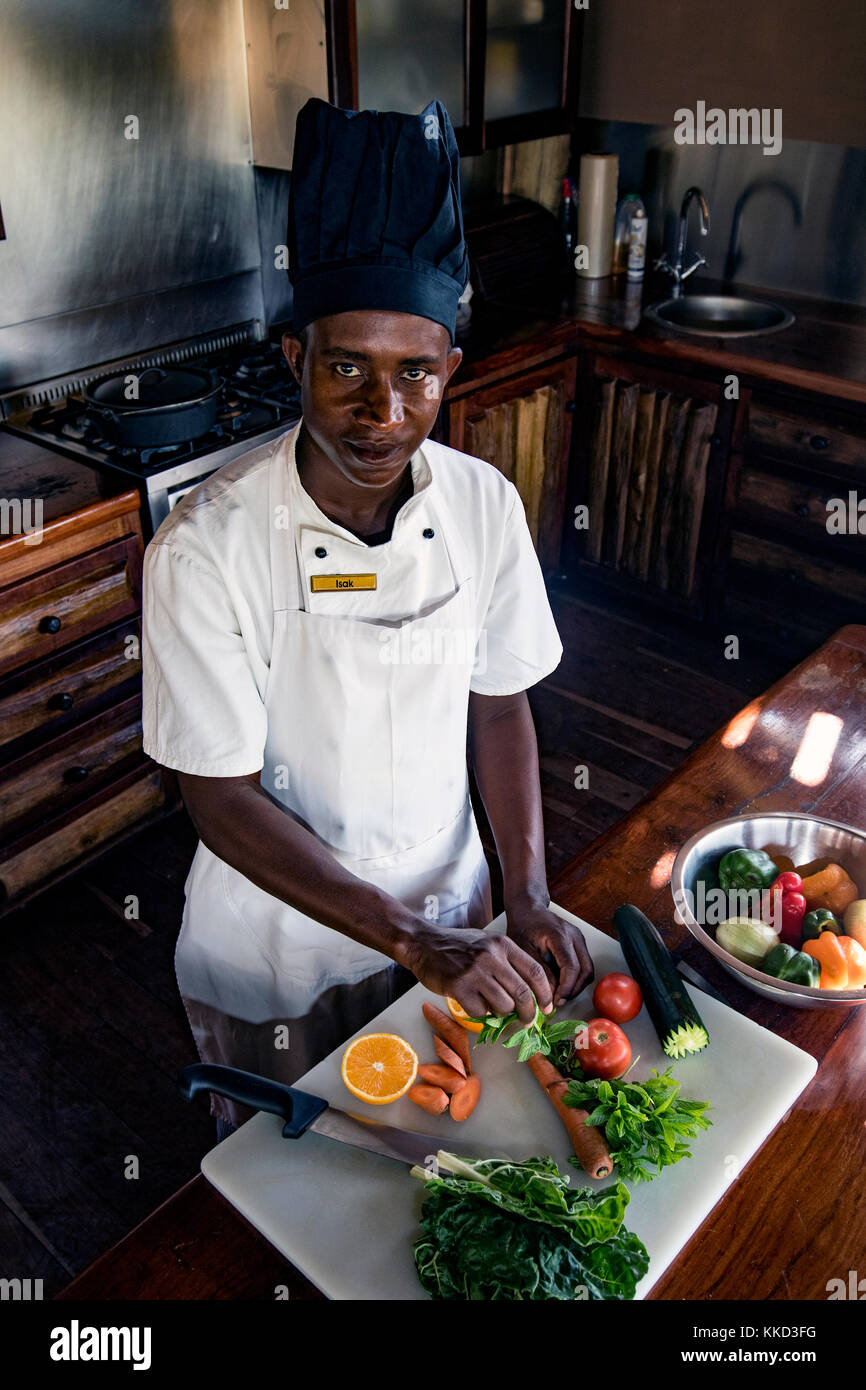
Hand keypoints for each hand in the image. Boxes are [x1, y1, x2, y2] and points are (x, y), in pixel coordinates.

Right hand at [403, 924, 553, 1022]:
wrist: (423, 943)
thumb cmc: (458, 946)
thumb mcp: (488, 944)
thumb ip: (507, 964)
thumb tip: (529, 995)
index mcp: (503, 944)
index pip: (535, 972)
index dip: (545, 994)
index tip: (547, 1008)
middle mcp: (491, 956)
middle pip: (523, 993)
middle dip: (529, 1013)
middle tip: (527, 1021)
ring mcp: (474, 972)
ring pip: (504, 1005)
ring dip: (503, 1014)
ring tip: (495, 1008)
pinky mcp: (458, 987)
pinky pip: (481, 1012)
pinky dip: (481, 1014)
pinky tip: (474, 1004)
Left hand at [505, 903, 593, 1006]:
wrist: (528, 909)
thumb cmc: (523, 926)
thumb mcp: (523, 950)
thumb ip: (538, 971)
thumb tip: (550, 994)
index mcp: (559, 936)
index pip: (572, 967)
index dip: (566, 988)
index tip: (556, 1001)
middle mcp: (574, 936)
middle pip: (586, 970)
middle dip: (574, 990)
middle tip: (558, 1002)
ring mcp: (579, 938)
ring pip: (588, 969)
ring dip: (577, 986)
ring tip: (560, 995)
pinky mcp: (579, 943)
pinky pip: (584, 964)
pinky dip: (576, 978)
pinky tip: (562, 984)